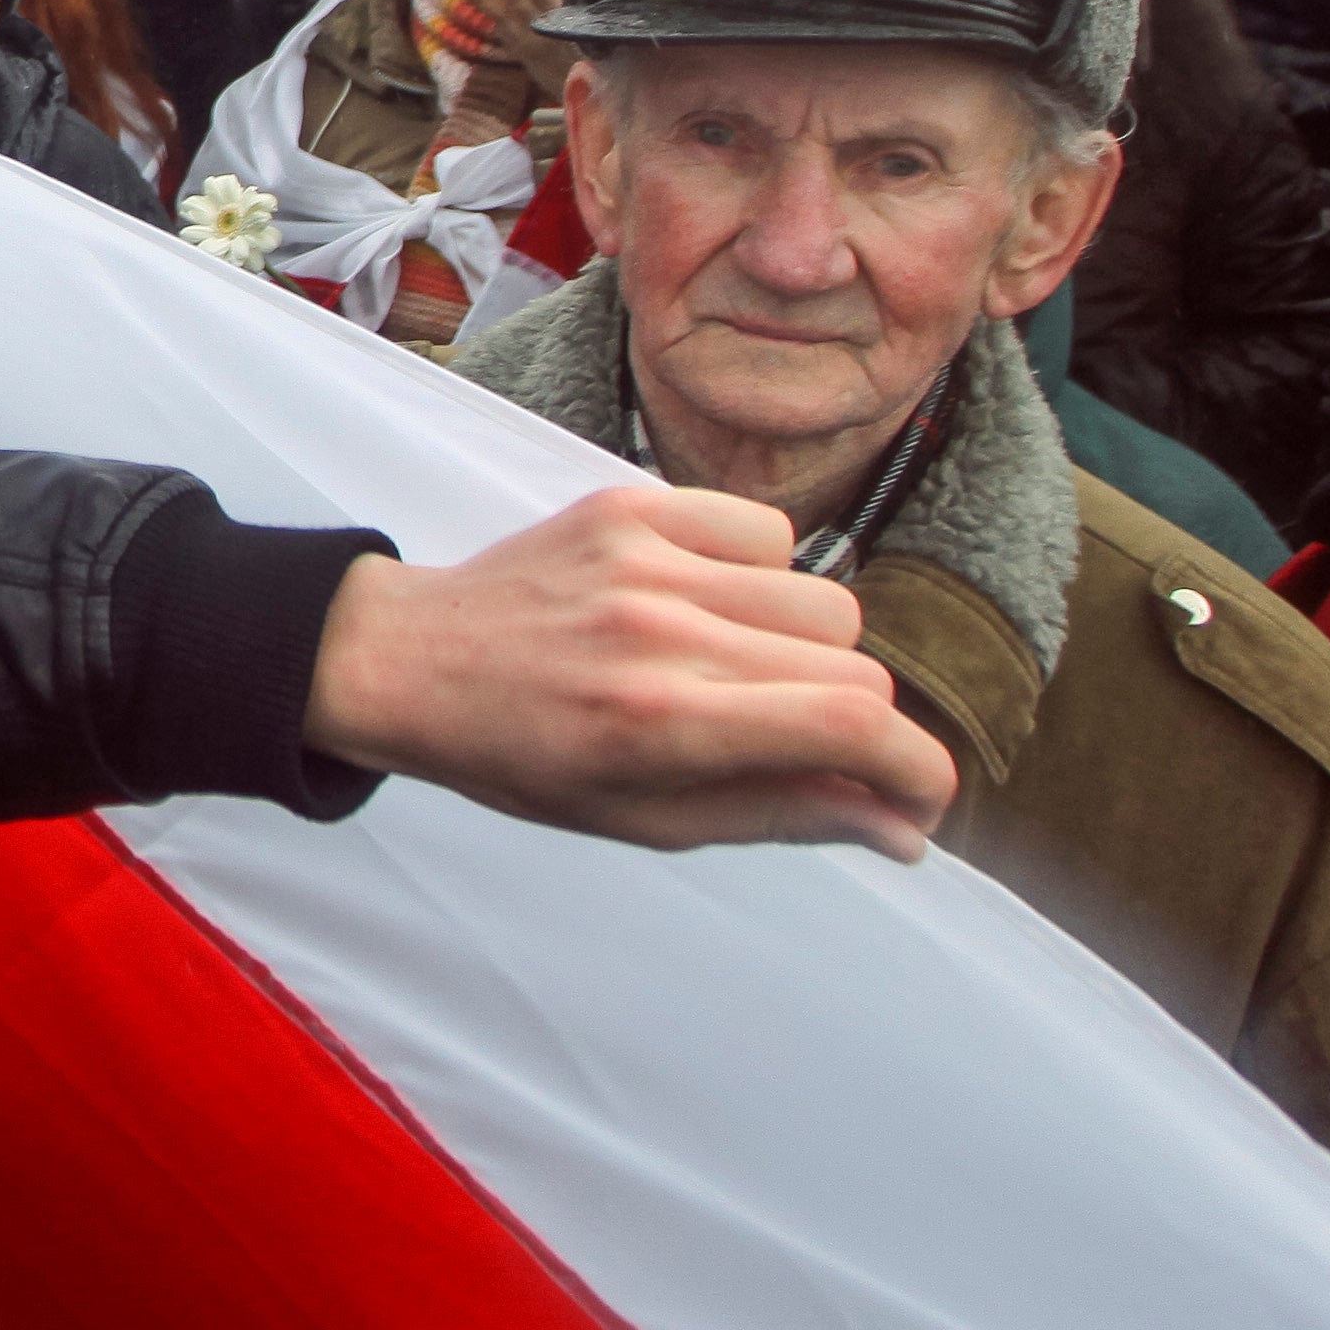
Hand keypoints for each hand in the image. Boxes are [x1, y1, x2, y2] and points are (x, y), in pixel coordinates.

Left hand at [300, 485, 957, 856]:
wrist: (410, 663)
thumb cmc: (528, 758)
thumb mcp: (651, 820)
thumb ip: (786, 814)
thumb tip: (906, 825)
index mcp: (662, 725)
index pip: (853, 725)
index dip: (919, 769)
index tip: (919, 798)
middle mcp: (661, 633)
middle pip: (855, 663)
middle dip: (852, 719)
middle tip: (792, 741)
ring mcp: (645, 559)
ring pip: (823, 594)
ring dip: (809, 645)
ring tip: (737, 670)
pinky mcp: (629, 504)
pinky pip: (765, 530)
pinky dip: (761, 572)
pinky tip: (706, 606)